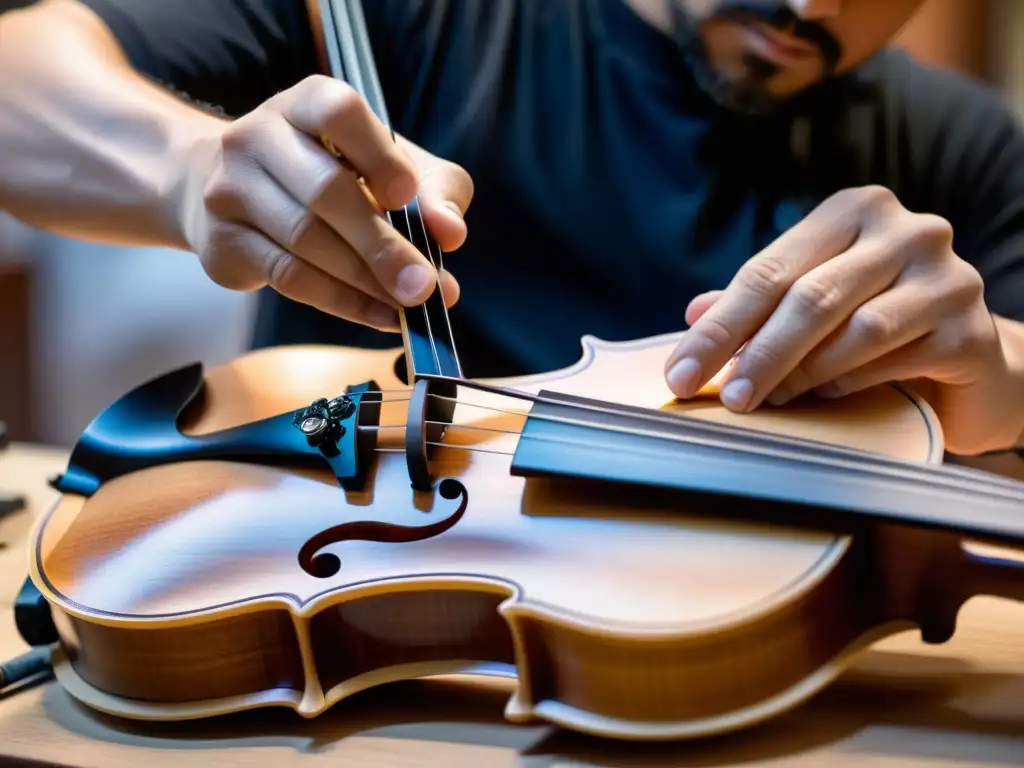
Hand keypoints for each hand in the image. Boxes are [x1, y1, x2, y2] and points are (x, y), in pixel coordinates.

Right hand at [175, 74, 472, 330]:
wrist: (235, 191)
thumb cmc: (333, 174)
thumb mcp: (393, 167)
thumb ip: (435, 190)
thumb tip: (451, 232)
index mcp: (306, 103)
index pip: (339, 113)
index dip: (378, 156)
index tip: (407, 197)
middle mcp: (258, 136)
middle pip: (324, 191)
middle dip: (382, 246)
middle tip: (424, 286)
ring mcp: (229, 188)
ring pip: (305, 241)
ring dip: (365, 281)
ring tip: (408, 306)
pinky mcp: (223, 241)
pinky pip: (289, 277)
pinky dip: (343, 302)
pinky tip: (380, 316)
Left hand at [664, 185, 1020, 454]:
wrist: (969, 359)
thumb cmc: (877, 324)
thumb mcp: (811, 304)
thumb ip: (760, 304)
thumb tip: (694, 314)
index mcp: (854, 212)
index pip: (768, 271)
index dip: (719, 327)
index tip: (680, 373)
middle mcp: (907, 231)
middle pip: (810, 298)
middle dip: (755, 354)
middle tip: (724, 398)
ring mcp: (946, 277)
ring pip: (855, 331)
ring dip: (800, 373)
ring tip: (767, 399)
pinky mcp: (971, 330)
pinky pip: (894, 361)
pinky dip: (851, 382)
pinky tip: (828, 396)